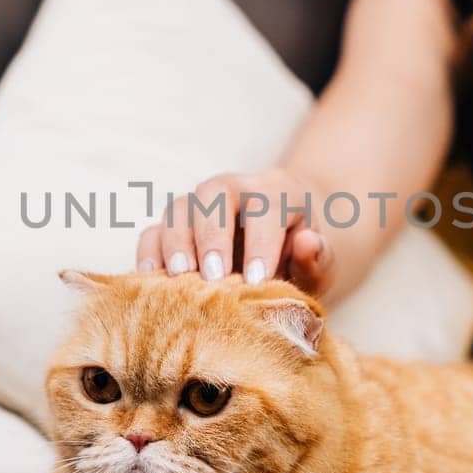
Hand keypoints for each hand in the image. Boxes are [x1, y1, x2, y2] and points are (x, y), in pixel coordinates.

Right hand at [134, 168, 334, 294]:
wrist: (289, 248)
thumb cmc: (305, 259)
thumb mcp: (323, 262)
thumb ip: (320, 257)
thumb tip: (308, 242)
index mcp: (279, 192)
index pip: (267, 207)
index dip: (261, 243)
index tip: (258, 281)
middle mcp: (236, 189)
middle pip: (215, 193)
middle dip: (212, 235)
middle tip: (214, 278)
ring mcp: (201, 206)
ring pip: (180, 208)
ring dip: (176, 243)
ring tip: (181, 278)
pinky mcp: (177, 228)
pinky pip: (153, 231)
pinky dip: (149, 254)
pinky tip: (152, 283)